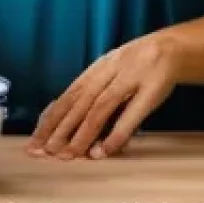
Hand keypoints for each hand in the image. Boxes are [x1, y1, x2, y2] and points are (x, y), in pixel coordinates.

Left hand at [28, 32, 181, 159]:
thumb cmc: (135, 68)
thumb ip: (94, 98)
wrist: (169, 48)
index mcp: (93, 72)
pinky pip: (131, 114)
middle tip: (43, 150)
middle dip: (58, 128)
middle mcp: (105, 74)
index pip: (65, 98)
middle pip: (76, 103)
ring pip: (99, 108)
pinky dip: (117, 133)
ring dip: (82, 133)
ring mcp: (127, 81)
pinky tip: (105, 150)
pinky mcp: (150, 90)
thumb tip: (73, 127)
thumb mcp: (110, 76)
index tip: (34, 140)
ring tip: (68, 154)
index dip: (49, 120)